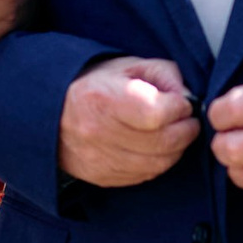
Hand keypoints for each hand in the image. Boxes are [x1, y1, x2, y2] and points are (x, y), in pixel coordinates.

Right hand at [58, 57, 197, 186]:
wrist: (54, 114)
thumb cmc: (97, 85)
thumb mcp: (128, 66)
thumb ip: (164, 74)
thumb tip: (188, 97)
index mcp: (103, 98)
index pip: (156, 113)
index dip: (178, 108)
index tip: (181, 102)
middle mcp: (98, 132)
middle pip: (162, 142)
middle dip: (186, 130)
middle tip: (188, 120)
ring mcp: (100, 159)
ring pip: (158, 163)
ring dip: (176, 149)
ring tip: (175, 133)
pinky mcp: (103, 177)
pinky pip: (145, 175)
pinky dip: (159, 162)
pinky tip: (156, 148)